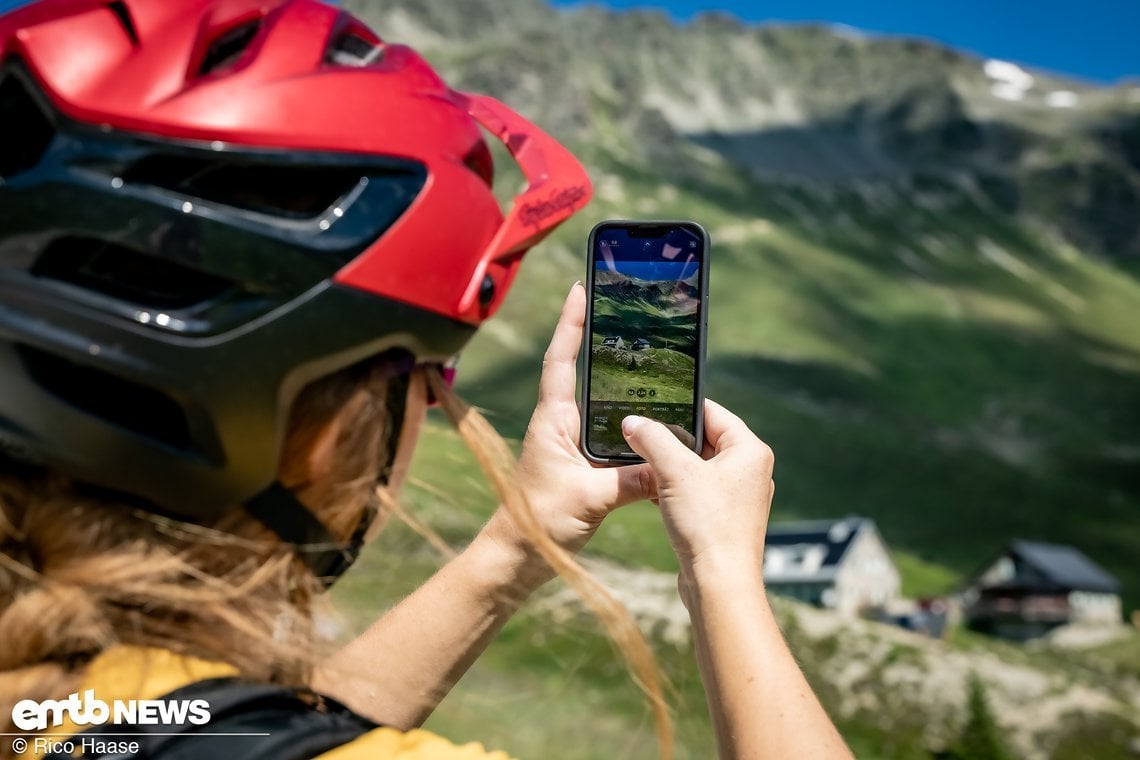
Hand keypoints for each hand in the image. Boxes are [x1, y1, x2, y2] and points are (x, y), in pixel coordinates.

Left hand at [482, 283, 652, 573]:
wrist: (519, 556)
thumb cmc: (540, 523)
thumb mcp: (590, 499)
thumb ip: (631, 481)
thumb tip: (669, 466)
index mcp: (553, 420)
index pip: (561, 360)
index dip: (571, 323)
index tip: (581, 289)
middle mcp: (561, 424)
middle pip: (583, 371)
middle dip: (600, 339)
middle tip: (626, 310)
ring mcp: (571, 442)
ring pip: (601, 402)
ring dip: (620, 380)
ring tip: (649, 353)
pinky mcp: (583, 462)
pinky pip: (611, 432)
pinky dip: (631, 421)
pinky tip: (656, 420)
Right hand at [620, 401, 774, 575]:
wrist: (719, 585)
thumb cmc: (708, 525)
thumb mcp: (675, 472)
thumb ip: (653, 439)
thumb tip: (633, 421)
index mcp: (749, 451)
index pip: (713, 413)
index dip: (681, 406)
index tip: (652, 402)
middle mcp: (749, 471)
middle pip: (704, 439)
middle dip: (670, 437)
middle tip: (639, 431)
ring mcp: (737, 497)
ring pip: (696, 467)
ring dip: (669, 464)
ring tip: (639, 459)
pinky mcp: (723, 519)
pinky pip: (695, 491)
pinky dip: (673, 487)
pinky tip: (648, 490)